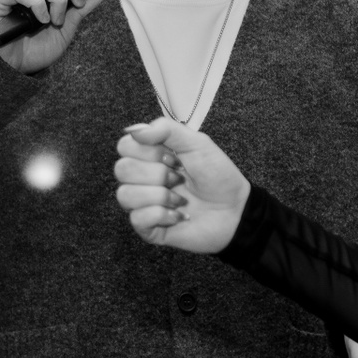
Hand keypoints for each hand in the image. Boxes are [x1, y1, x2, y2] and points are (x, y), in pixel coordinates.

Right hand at [113, 116, 249, 253]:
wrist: (235, 210)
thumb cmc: (218, 176)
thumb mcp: (196, 143)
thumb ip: (165, 129)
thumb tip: (132, 130)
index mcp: (150, 157)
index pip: (124, 146)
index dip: (148, 151)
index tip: (173, 158)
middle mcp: (143, 179)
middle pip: (121, 169)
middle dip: (157, 174)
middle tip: (179, 178)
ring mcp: (143, 204)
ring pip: (125, 195)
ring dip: (160, 196)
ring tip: (180, 199)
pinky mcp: (148, 228)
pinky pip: (137, 218)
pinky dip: (162, 215)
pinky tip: (178, 215)